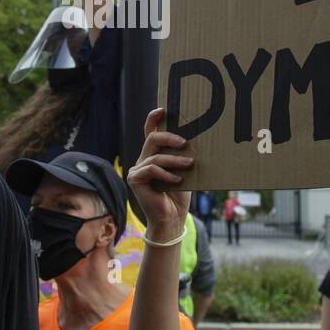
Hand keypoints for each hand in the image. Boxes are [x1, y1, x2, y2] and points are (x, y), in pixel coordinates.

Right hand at [126, 108, 193, 233]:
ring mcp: (136, 170)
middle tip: (185, 142)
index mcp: (153, 156)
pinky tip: (177, 180)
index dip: (154, 119)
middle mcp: (142, 160)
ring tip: (190, 164)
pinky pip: (151, 169)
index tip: (163, 109)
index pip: (150, 132)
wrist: (171, 219)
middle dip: (169, 137)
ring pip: (155, 156)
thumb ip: (182, 157)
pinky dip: (166, 174)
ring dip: (174, 160)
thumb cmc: (179, 196)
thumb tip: (195, 141)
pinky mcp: (134, 179)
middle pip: (152, 138)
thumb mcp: (183, 172)